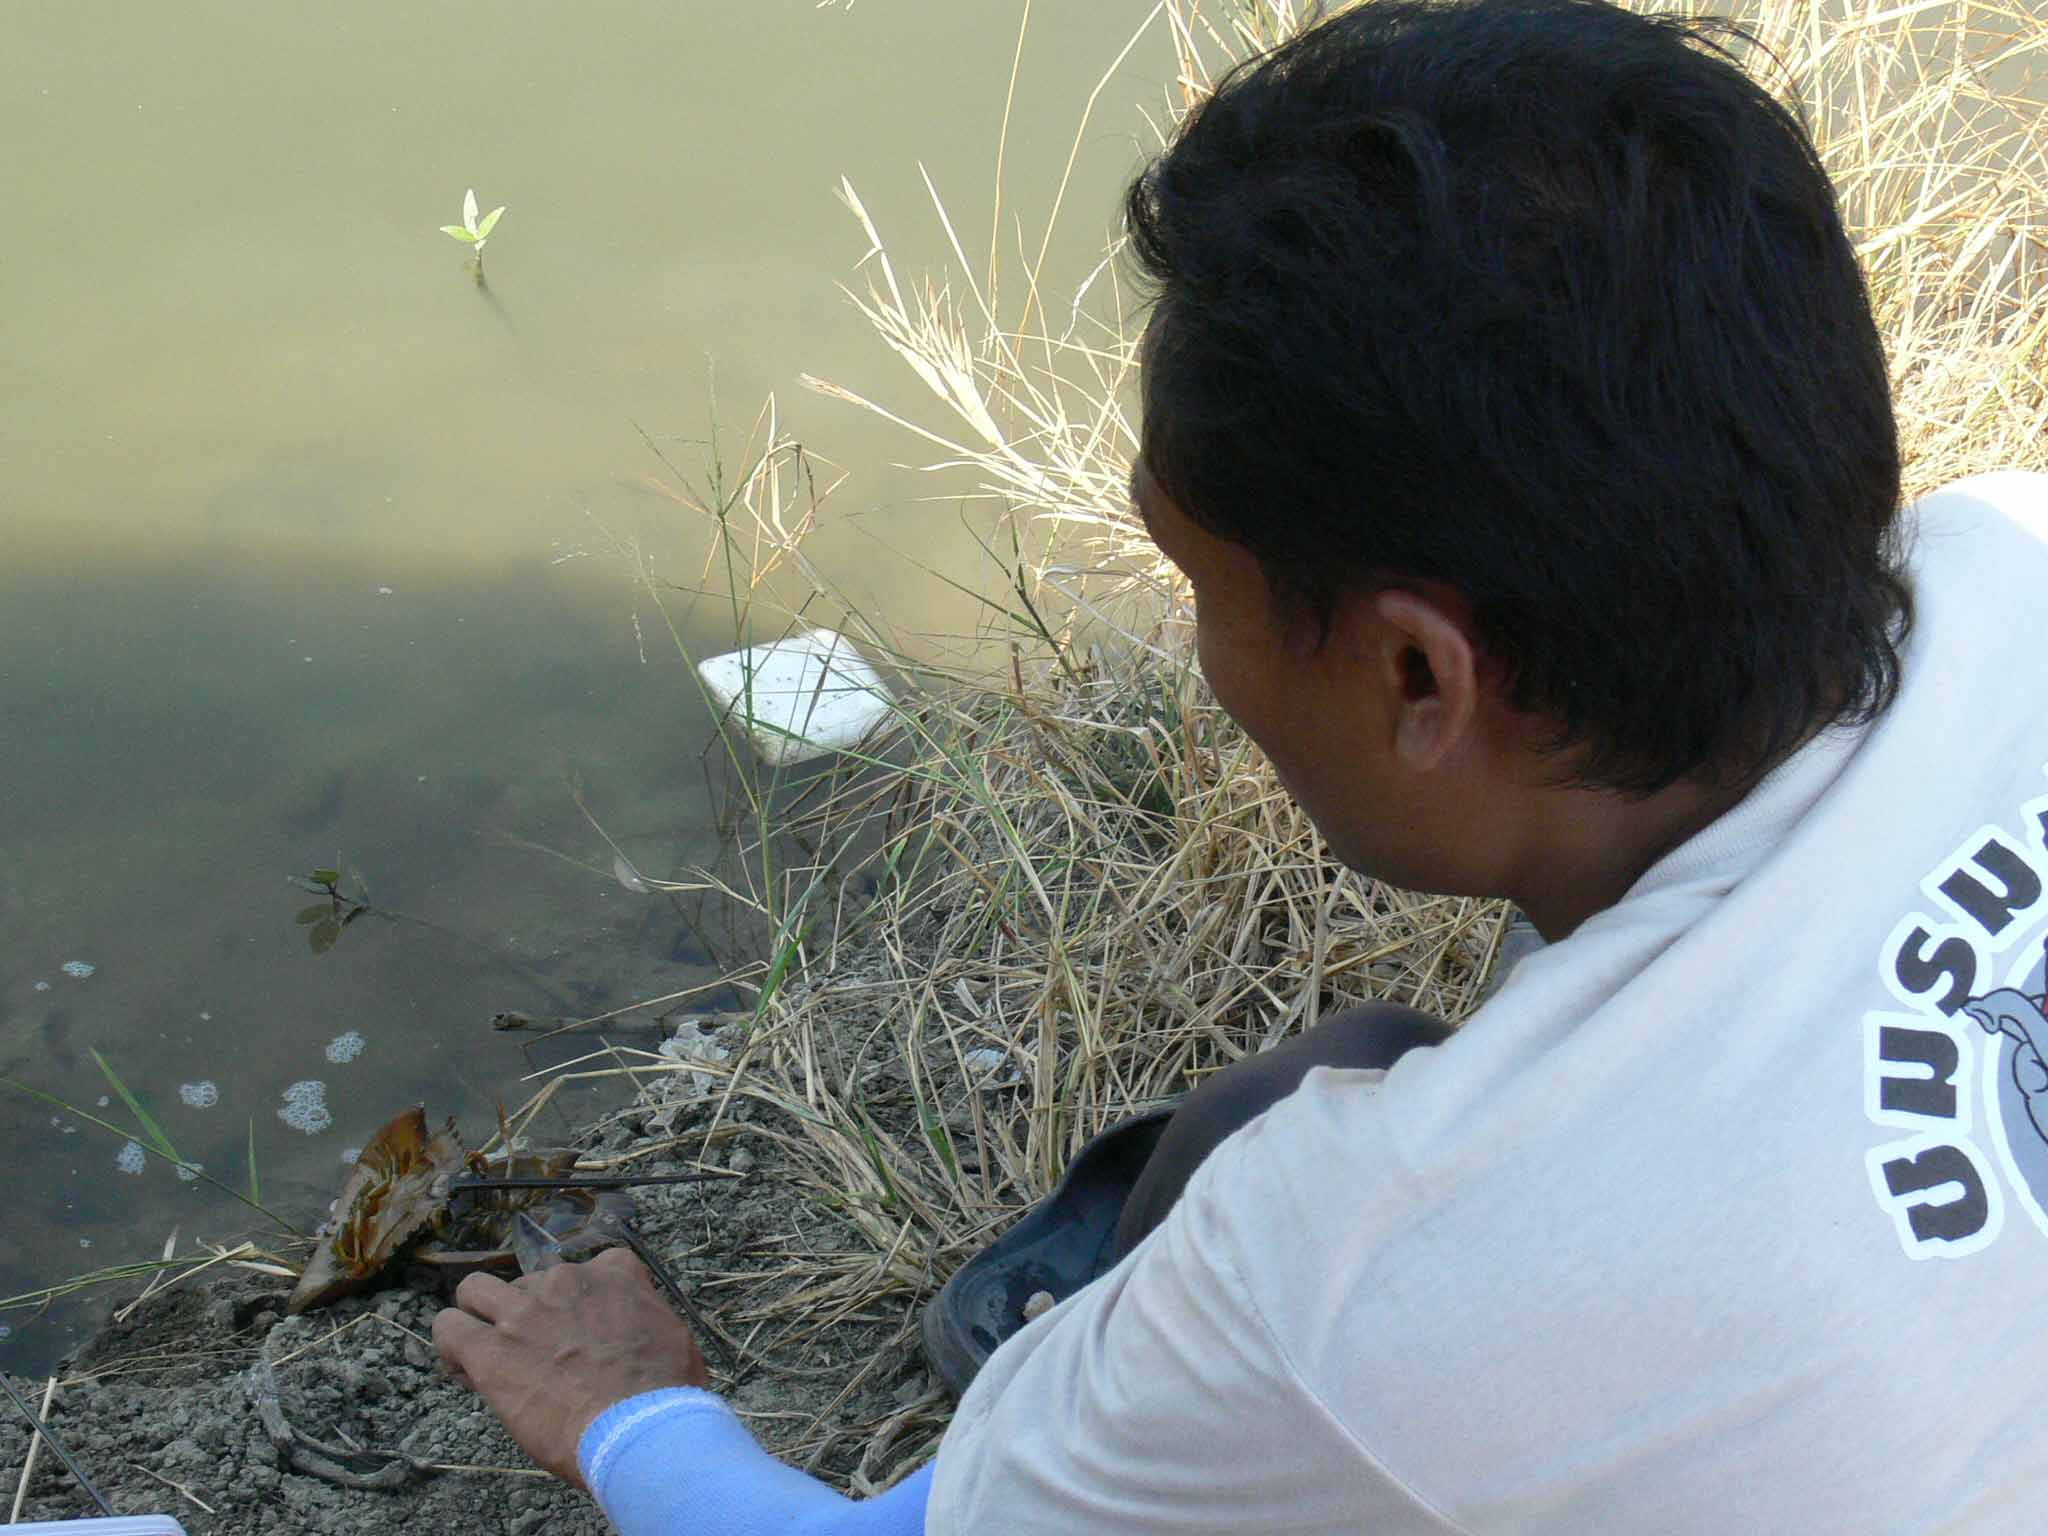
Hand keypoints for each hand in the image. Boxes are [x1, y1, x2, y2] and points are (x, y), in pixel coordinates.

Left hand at [432, 1244, 708, 1488]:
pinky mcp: (490, 1350)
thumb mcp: (670, 1337)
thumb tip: (630, 1337)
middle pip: (529, 1282)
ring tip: (486, 1350)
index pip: (587, 1268)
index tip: (572, 1333)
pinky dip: (451, 1344)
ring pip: (475, 1289)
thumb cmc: (664, 1393)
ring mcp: (524, 1312)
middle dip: (527, 1314)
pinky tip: (464, 1368)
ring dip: (478, 1315)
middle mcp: (565, 1281)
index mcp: (613, 1274)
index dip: (573, 1303)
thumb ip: (639, 1321)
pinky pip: (449, 1327)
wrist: (637, 1425)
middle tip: (535, 1356)